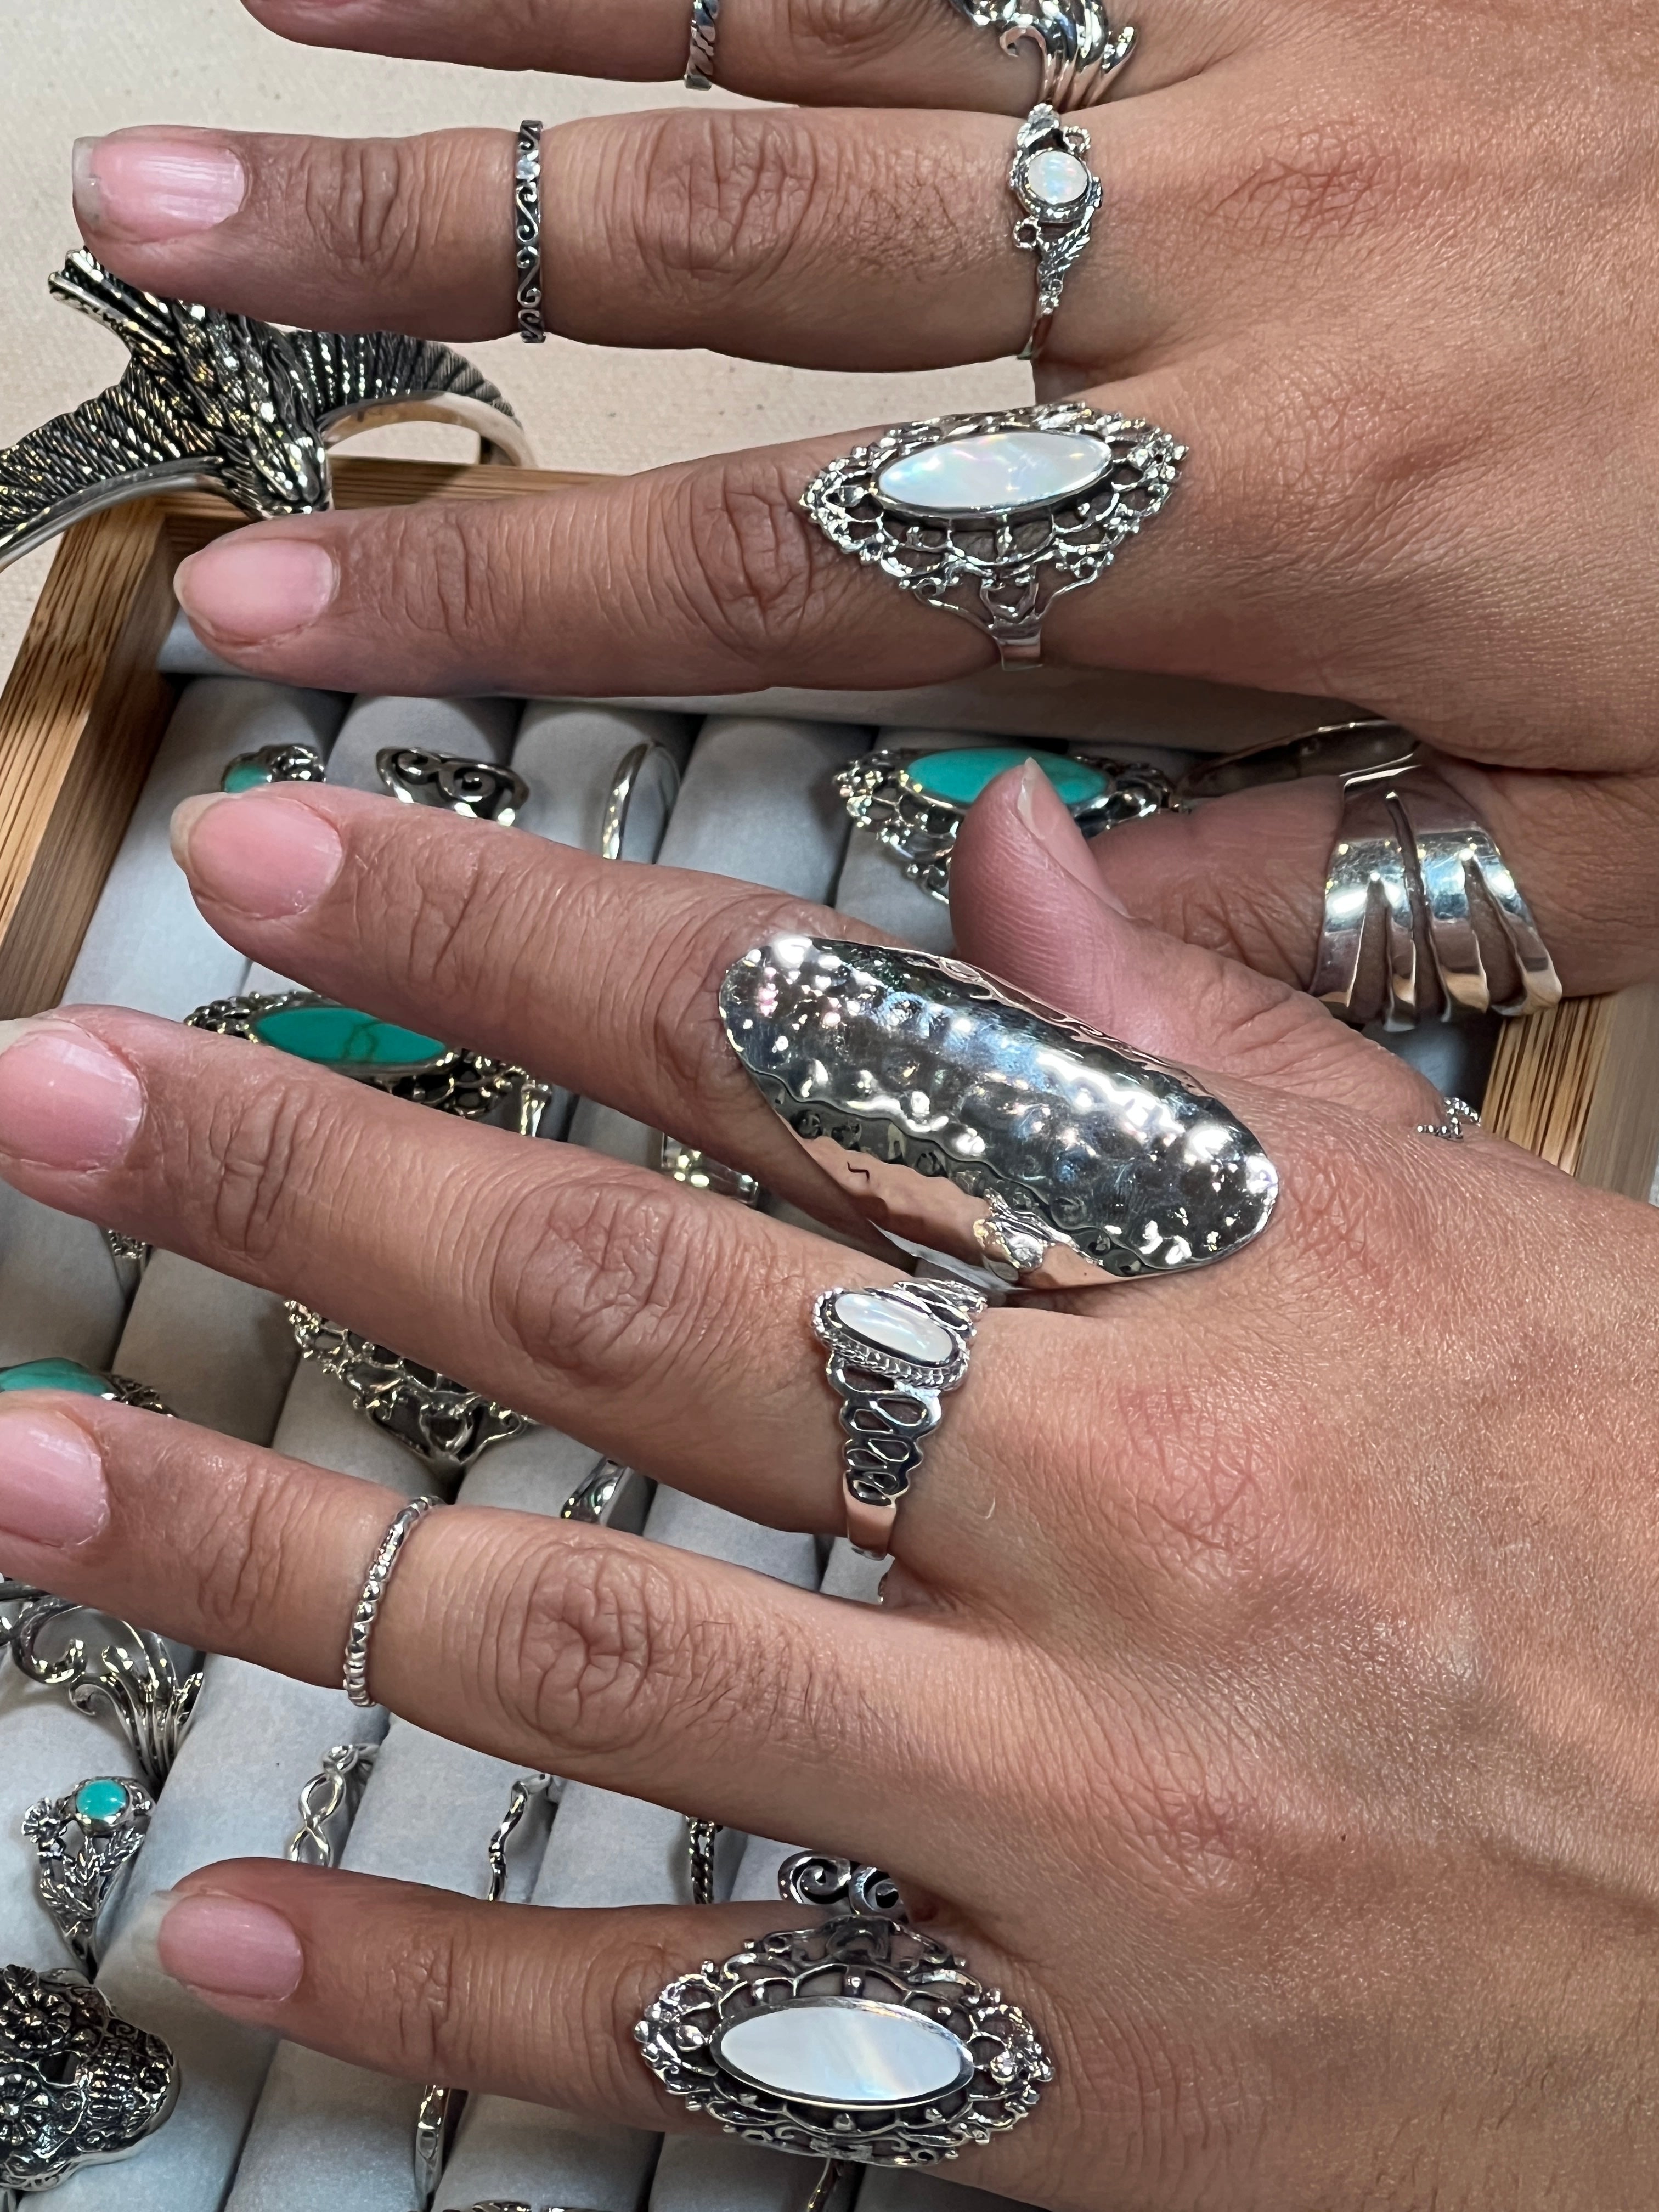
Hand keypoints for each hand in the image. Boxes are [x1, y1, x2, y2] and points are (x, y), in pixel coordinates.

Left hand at [0, 768, 1653, 2206]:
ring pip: (584, 1649)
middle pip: (627, 1313)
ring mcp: (1053, 1818)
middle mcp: (1109, 1534)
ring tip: (32, 1461)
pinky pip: (681, 2020)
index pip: (791, 1057)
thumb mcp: (1499, 1261)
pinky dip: (430, 1970)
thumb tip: (1004, 862)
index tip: (297, 861)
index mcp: (1225, 1304)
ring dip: (270, 1545)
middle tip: (70, 1092)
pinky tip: (214, 1915)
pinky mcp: (1039, 2071)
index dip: (517, 935)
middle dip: (312, 1177)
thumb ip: (1224, 1054)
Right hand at [64, 0, 1658, 996]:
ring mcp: (1284, 48)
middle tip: (162, 232)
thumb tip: (1033, 940)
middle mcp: (1229, 251)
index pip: (801, 565)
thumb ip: (1301, 899)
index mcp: (1276, 511)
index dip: (518, 586)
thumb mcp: (1608, 836)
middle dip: (425, 239)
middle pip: (739, 240)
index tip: (293, 607)